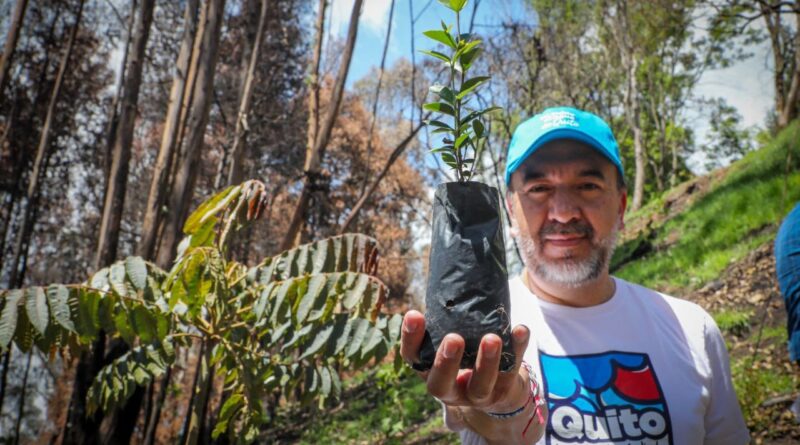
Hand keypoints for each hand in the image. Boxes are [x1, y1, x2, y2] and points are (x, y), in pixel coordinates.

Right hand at [400, 310, 530, 412]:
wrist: (499, 387)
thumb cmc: (468, 353)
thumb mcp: (452, 341)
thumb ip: (448, 321)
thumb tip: (454, 268)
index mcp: (430, 371)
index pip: (413, 358)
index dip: (411, 338)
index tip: (414, 313)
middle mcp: (449, 389)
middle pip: (440, 384)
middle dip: (446, 362)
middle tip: (453, 338)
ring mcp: (477, 395)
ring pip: (480, 386)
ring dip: (486, 362)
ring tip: (492, 338)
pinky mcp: (503, 391)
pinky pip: (511, 372)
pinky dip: (517, 349)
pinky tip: (521, 330)